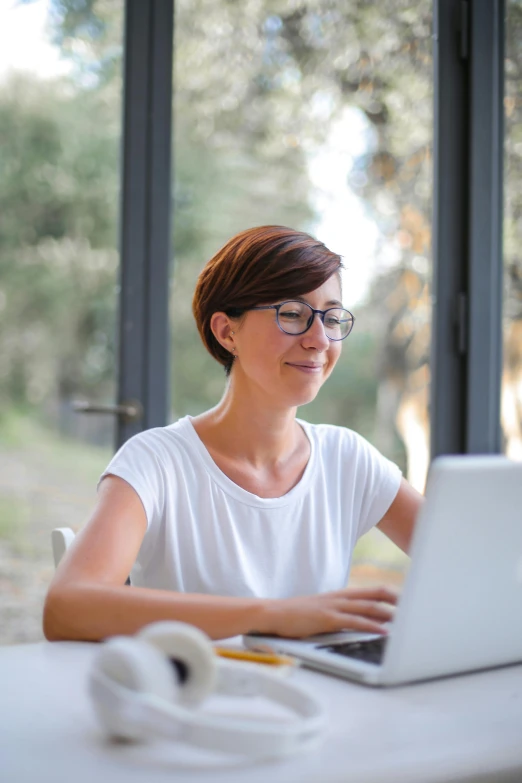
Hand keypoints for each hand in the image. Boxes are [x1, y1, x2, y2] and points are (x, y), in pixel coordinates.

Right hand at [259, 586, 397, 638]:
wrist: (271, 614)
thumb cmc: (296, 617)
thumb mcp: (322, 612)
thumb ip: (340, 614)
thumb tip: (360, 623)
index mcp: (340, 595)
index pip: (372, 590)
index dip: (392, 594)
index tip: (409, 601)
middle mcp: (340, 597)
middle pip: (376, 594)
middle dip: (398, 600)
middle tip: (418, 607)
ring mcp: (333, 606)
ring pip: (368, 606)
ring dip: (390, 614)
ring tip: (408, 620)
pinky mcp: (326, 618)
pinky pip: (354, 621)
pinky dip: (372, 626)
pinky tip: (385, 632)